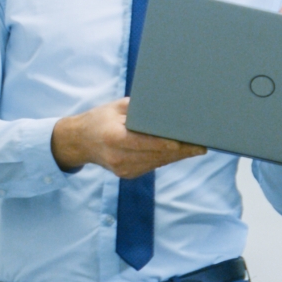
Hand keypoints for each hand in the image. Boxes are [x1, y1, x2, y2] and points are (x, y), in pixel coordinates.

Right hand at [49, 98, 204, 178]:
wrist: (79, 142)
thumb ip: (141, 109)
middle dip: (181, 150)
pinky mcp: (127, 174)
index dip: (167, 144)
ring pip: (157, 162)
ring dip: (177, 156)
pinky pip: (152, 166)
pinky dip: (165, 158)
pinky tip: (178, 152)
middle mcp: (118, 157)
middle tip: (201, 145)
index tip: (186, 142)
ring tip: (196, 148)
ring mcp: (123, 169)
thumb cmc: (99, 119)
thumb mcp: (116, 107)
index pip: (145, 143)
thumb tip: (167, 108)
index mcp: (114, 137)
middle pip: (156, 155)